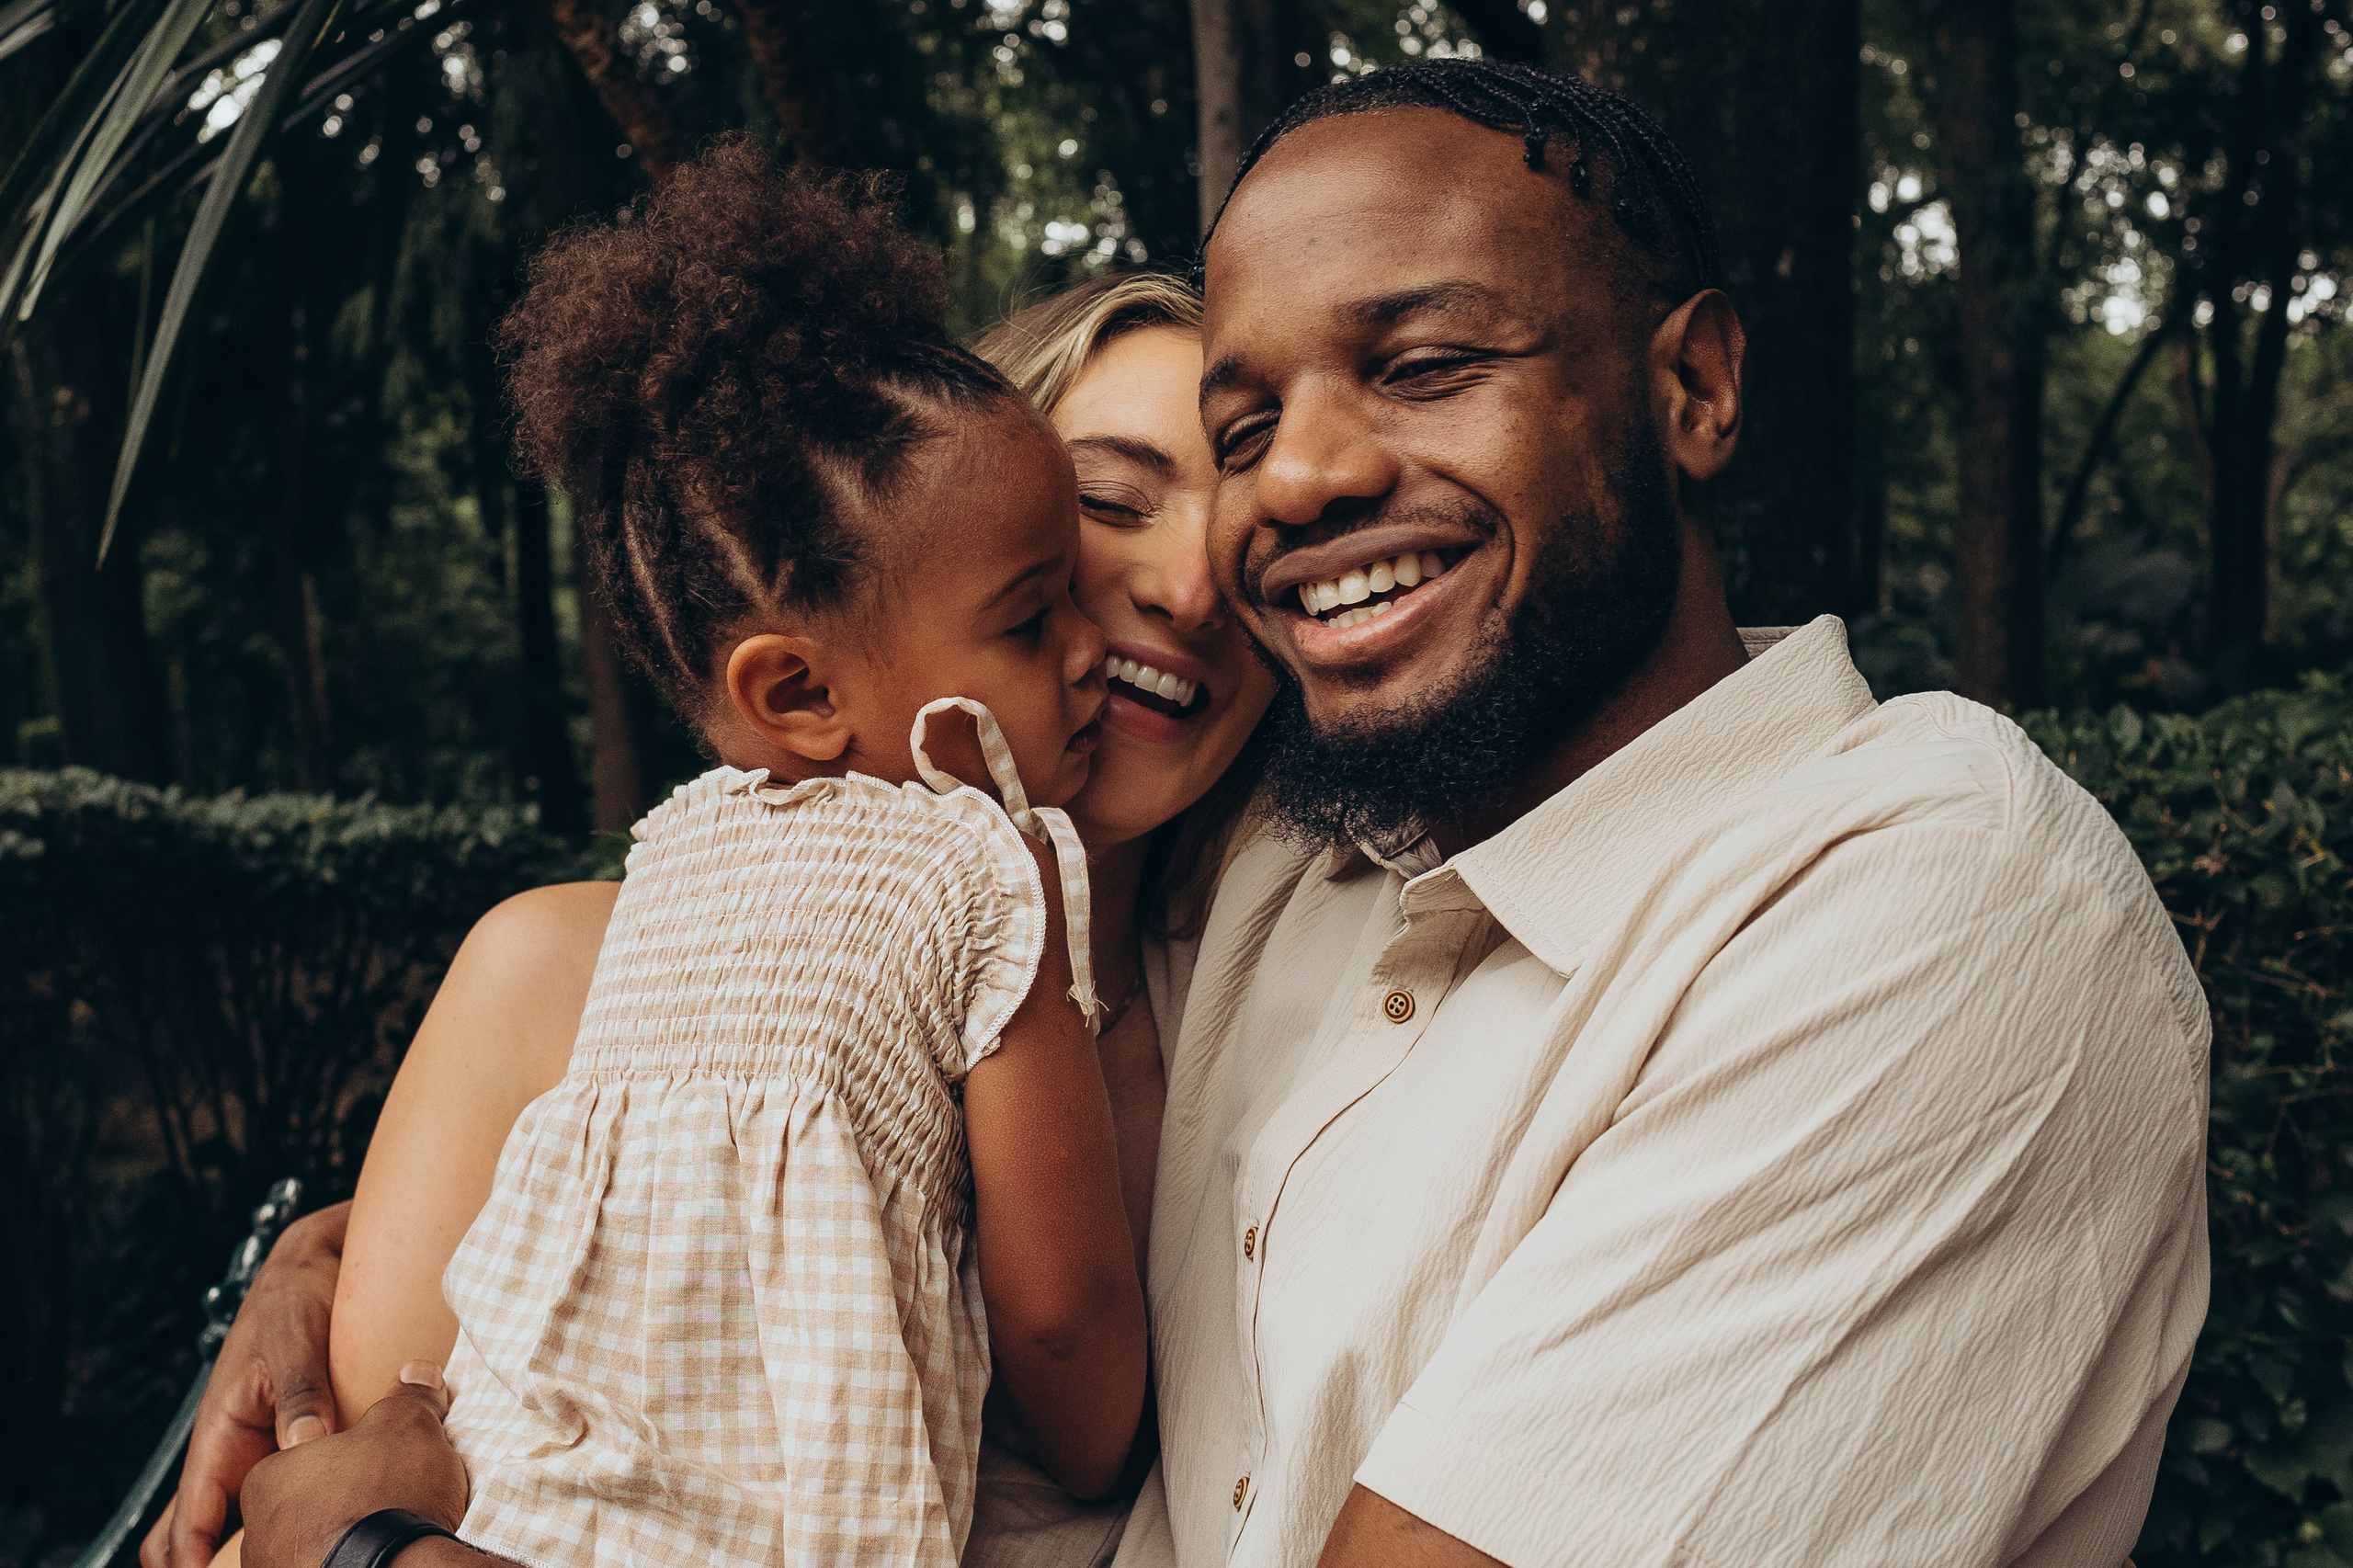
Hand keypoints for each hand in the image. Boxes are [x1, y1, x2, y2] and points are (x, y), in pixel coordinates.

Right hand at [145, 1202, 351, 1567]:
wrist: (319, 1263)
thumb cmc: (295, 1296)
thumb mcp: (294, 1340)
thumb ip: (299, 1391)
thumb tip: (305, 1445)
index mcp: (220, 1431)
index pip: (190, 1516)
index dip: (194, 1558)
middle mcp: (236, 1448)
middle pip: (206, 1529)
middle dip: (221, 1560)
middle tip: (274, 1564)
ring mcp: (264, 1447)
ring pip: (246, 1516)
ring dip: (261, 1540)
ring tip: (304, 1552)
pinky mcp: (297, 1439)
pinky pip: (289, 1487)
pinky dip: (297, 1510)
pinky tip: (337, 1517)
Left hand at [238, 1362, 466, 1567]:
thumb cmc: (387, 1496)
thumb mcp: (405, 1426)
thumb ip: (407, 1398)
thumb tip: (416, 1374)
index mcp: (268, 1478)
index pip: (306, 1461)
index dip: (349, 1460)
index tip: (380, 1465)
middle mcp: (256, 1531)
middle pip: (306, 1506)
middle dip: (342, 1503)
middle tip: (387, 1500)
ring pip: (310, 1546)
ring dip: (344, 1540)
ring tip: (387, 1536)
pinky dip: (351, 1564)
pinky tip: (382, 1560)